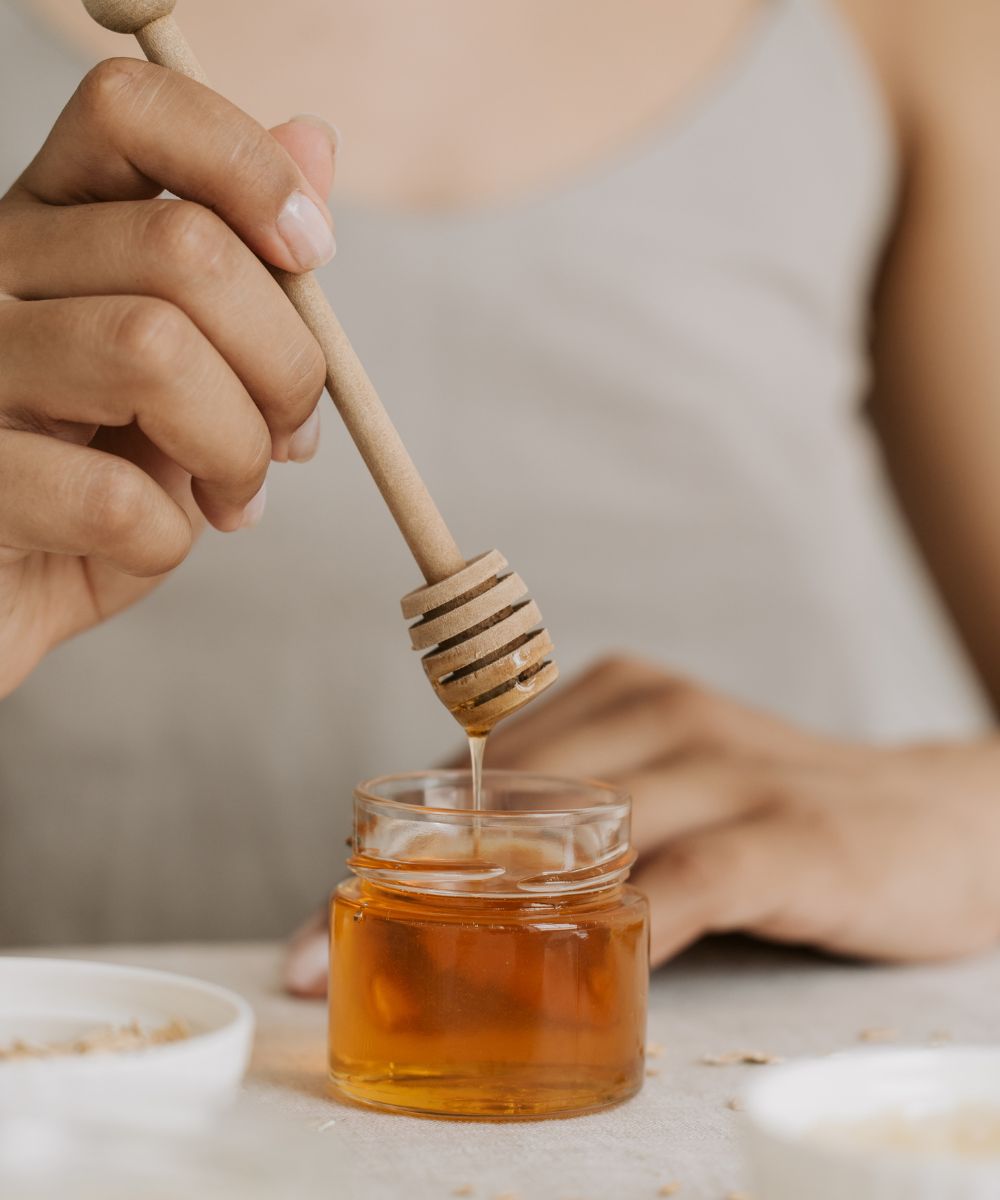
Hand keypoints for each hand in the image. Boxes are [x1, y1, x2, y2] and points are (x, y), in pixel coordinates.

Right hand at [0, 59, 336, 696]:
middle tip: (288, 437)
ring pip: (154, 349)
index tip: (311, 250)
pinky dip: (168, 539)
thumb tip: (315, 141)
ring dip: (236, 448)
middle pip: (185, 248)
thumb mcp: (184, 381)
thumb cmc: (91, 494)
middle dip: (287, 362)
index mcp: (51, 230)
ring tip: (229, 497)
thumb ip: (245, 272)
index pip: (134, 112)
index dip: (246, 166)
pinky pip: (112, 497)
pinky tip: (151, 545)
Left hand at [283, 656, 999, 994]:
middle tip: (339, 948)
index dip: (401, 839)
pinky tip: (585, 969)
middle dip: (416, 880)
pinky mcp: (791, 837)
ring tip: (418, 970)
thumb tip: (465, 878)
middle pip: (514, 798)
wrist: (945, 817)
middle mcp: (666, 715)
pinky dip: (629, 928)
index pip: (485, 763)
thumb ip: (583, 813)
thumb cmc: (778, 812)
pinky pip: (692, 883)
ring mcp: (730, 772)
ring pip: (588, 833)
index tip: (326, 906)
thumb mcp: (671, 788)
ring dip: (495, 906)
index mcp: (624, 694)